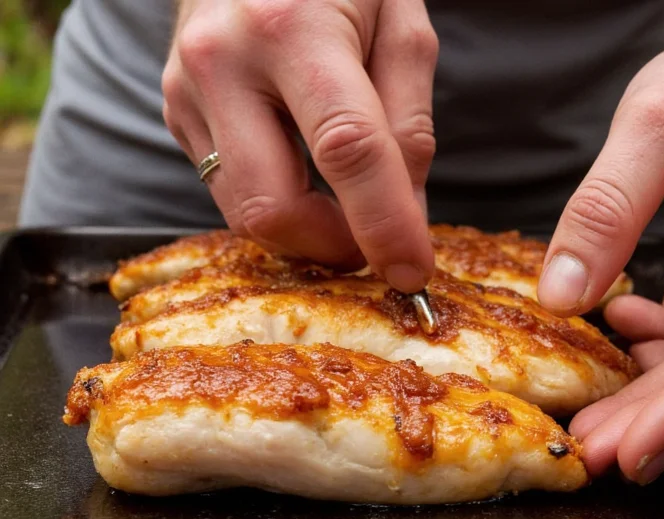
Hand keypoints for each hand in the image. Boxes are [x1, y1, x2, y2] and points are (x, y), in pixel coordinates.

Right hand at [162, 0, 437, 291]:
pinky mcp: (176, 114)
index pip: (347, 150)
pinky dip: (278, 202)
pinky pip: (229, 191)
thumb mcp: (400, 27)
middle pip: (274, 206)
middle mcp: (223, 61)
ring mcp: (186, 91)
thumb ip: (408, 124)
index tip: (414, 273)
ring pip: (244, 213)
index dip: (386, 224)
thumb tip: (406, 218)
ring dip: (306, 232)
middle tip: (375, 243)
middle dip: (333, 247)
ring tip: (345, 206)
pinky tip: (304, 173)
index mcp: (292, 26)